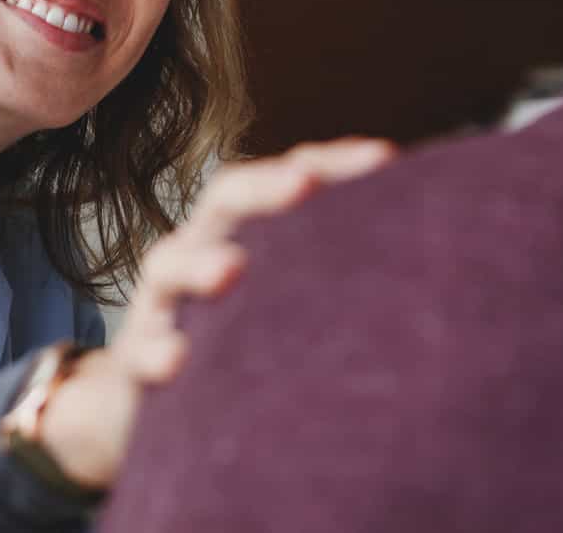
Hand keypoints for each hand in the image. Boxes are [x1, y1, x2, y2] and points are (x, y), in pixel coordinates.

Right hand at [36, 137, 395, 487]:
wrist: (151, 402)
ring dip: (202, 265)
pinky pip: (139, 353)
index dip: (332, 162)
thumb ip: (336, 265)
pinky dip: (157, 352)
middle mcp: (200, 251)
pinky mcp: (136, 362)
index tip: (385, 160)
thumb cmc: (244, 337)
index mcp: (243, 227)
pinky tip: (180, 359)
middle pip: (226, 201)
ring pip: (169, 267)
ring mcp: (160, 305)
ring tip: (232, 272)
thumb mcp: (286, 294)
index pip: (286, 176)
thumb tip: (426, 236)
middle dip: (265, 189)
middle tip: (305, 185)